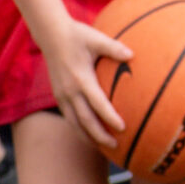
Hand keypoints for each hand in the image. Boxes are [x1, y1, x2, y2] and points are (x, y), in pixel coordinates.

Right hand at [46, 12, 131, 147]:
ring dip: (88, 137)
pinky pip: (69, 117)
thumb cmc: (78, 36)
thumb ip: (114, 48)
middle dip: (100, 135)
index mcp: (81, 79)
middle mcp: (69, 91)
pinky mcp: (58, 96)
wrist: (51, 35)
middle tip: (116, 146)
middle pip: (84, 120)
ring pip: (74, 123)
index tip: (123, 128)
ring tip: (104, 147)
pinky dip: (79, 129)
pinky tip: (90, 135)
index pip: (97, 104)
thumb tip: (133, 55)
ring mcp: (62, 95)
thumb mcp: (97, 38)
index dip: (109, 117)